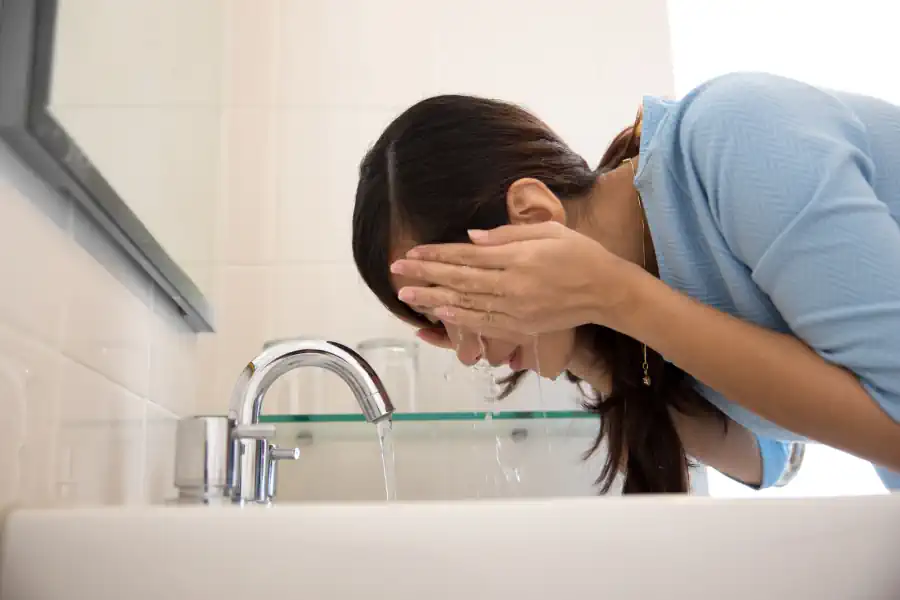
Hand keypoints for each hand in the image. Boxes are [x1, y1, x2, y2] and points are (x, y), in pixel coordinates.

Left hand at [390, 222, 639, 335]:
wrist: (606, 290)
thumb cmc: (579, 253)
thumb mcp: (548, 231)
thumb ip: (508, 235)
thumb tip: (471, 238)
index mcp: (519, 257)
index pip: (468, 255)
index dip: (437, 254)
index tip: (413, 251)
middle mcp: (514, 284)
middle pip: (460, 279)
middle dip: (426, 274)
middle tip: (397, 271)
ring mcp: (517, 309)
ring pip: (468, 303)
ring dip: (434, 299)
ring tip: (408, 296)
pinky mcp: (522, 325)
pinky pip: (485, 323)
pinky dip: (461, 319)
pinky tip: (440, 314)